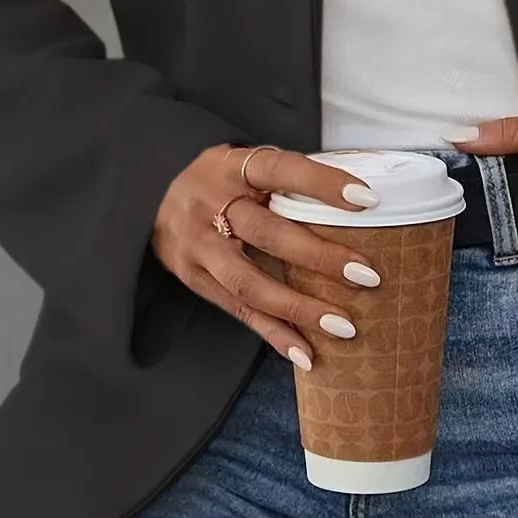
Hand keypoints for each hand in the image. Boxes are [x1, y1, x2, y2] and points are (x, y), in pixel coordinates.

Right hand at [151, 144, 386, 369]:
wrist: (150, 195)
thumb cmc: (218, 179)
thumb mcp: (243, 163)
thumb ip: (285, 180)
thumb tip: (358, 199)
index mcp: (231, 168)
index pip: (282, 171)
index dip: (323, 184)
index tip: (367, 200)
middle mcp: (210, 206)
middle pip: (268, 233)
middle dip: (319, 257)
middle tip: (367, 275)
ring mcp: (198, 247)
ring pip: (251, 282)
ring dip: (300, 308)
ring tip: (345, 326)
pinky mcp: (195, 279)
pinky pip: (239, 311)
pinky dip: (274, 335)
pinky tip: (307, 354)